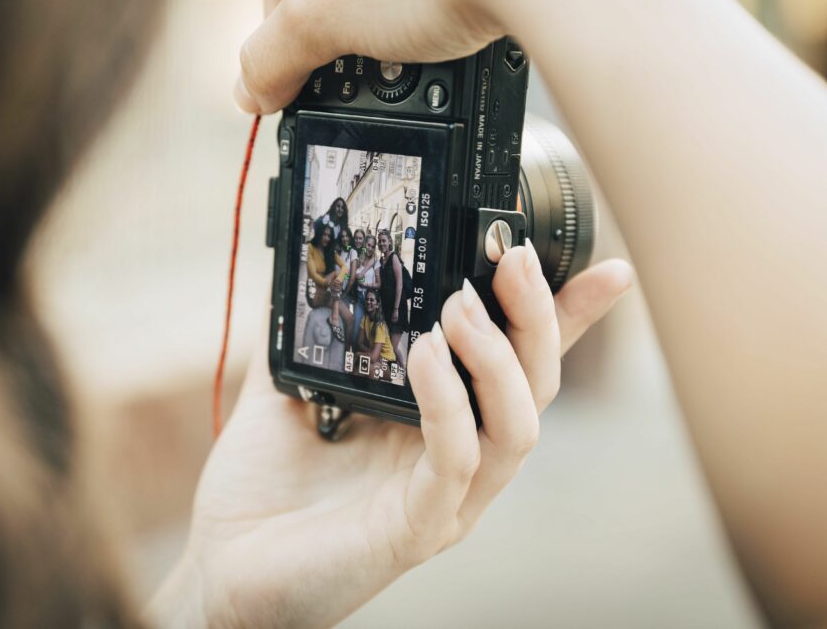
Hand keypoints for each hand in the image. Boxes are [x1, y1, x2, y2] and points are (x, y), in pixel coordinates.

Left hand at [151, 248, 630, 627]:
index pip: (518, 365)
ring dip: (498, 358)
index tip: (605, 268)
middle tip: (513, 262)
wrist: (220, 565)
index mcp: (440, 424)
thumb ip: (310, 329)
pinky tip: (424, 356)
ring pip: (518, 427)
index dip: (566, 318)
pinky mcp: (415, 530)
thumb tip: (309, 262)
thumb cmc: (263, 485)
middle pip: (535, 387)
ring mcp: (445, 501)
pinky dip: (449, 402)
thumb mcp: (290, 387)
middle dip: (537, 318)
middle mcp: (459, 462)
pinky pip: (456, 461)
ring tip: (460, 307)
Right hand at [235, 0, 506, 112]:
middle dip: (342, 36)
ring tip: (408, 61)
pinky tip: (445, 40)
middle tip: (354, 74)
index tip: (292, 84)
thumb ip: (273, 53)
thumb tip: (250, 89)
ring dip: (389, 34)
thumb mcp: (324, 16)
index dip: (280, 37)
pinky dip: (435, 15)